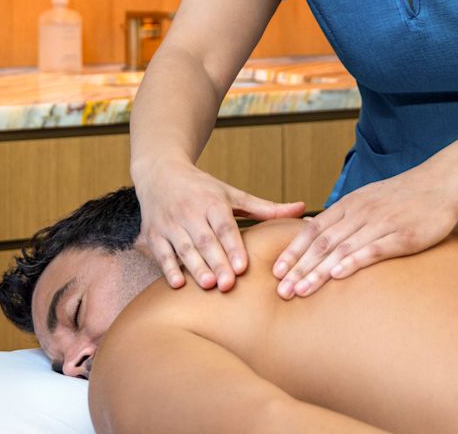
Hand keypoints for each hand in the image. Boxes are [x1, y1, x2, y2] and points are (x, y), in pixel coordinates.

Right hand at [135, 159, 305, 291]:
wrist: (160, 173)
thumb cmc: (203, 188)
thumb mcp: (233, 194)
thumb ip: (266, 208)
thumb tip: (303, 209)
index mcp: (212, 201)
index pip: (224, 225)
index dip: (232, 245)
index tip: (243, 266)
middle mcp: (190, 211)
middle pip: (204, 239)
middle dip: (216, 261)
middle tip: (228, 285)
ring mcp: (170, 223)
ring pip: (183, 247)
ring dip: (195, 266)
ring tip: (208, 285)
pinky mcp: (154, 234)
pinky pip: (161, 253)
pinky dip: (168, 268)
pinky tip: (178, 284)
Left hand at [272, 166, 457, 297]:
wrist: (441, 183)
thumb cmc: (404, 195)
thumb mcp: (368, 199)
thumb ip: (344, 216)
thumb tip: (317, 231)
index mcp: (350, 205)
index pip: (314, 231)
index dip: (294, 251)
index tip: (276, 272)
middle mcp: (360, 213)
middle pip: (322, 243)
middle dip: (299, 268)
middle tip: (281, 291)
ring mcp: (380, 223)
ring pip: (342, 249)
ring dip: (318, 271)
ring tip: (300, 290)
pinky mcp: (402, 236)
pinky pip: (373, 249)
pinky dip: (353, 262)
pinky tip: (338, 275)